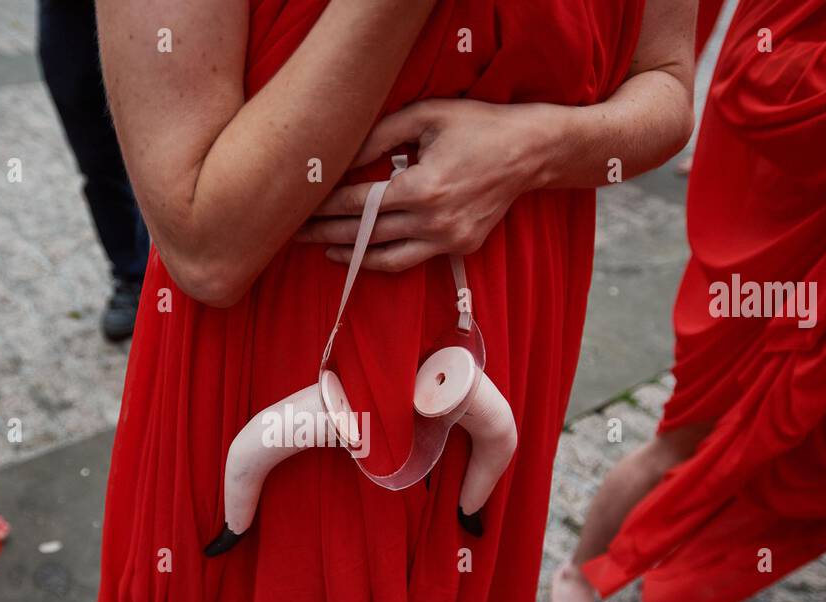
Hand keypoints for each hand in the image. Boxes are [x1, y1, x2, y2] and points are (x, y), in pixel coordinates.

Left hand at [295, 98, 567, 271]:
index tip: (300, 207)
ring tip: (322, 248)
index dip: (326, 207)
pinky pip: (411, 259)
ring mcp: (448, 240)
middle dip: (326, 233)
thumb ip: (379, 136)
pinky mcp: (459, 248)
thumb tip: (341, 158)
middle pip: (366, 234)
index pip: (360, 203)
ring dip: (351, 254)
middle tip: (295, 233)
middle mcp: (434, 221)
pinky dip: (383, 258)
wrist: (530, 152)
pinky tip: (361, 253)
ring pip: (387, 257)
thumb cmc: (477, 126)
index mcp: (423, 187)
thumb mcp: (425, 117)